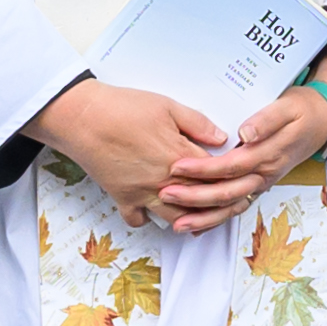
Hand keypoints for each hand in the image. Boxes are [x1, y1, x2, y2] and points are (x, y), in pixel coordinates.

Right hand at [31, 77, 241, 228]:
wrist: (81, 118)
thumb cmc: (122, 108)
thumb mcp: (167, 106)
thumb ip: (197, 123)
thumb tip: (222, 138)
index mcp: (179, 157)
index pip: (217, 175)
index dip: (234, 177)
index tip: (245, 178)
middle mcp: (164, 181)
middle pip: (201, 203)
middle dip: (221, 205)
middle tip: (233, 202)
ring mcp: (142, 193)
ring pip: (176, 219)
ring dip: (191, 219)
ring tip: (203, 215)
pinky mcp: (122, 197)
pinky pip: (139, 219)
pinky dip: (148, 219)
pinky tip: (157, 211)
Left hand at [157, 81, 326, 229]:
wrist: (322, 121)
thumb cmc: (302, 111)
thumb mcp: (288, 107)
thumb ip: (266, 120)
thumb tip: (246, 133)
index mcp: (267, 155)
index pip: (230, 166)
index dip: (203, 168)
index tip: (178, 166)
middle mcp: (264, 174)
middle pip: (226, 192)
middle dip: (194, 197)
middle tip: (165, 193)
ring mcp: (261, 183)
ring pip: (230, 207)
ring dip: (203, 217)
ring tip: (177, 223)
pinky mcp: (256, 185)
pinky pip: (235, 207)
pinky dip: (215, 220)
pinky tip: (196, 226)